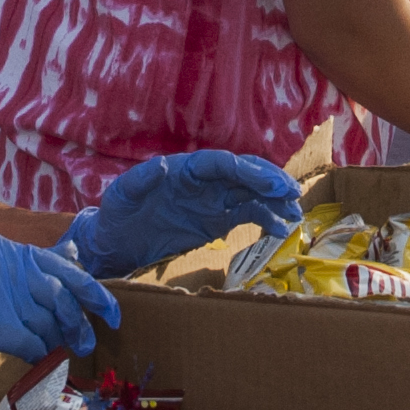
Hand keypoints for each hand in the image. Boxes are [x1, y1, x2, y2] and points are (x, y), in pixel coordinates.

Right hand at [0, 233, 118, 366]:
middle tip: (87, 343)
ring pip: (47, 321)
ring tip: (58, 350)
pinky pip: (31, 343)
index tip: (113, 315)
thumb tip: (75, 255)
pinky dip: (40, 354)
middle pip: (60, 295)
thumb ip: (34, 262)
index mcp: (10, 248)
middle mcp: (6, 264)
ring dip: (57, 341)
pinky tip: (38, 358)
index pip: (64, 267)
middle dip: (79, 322)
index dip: (94, 292)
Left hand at [64, 151, 304, 275]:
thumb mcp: (121, 195)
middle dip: (269, 182)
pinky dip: (265, 220)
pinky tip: (280, 230)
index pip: (221, 164)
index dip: (246, 171)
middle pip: (243, 174)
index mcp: (184, 169)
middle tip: (292, 194)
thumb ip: (141, 180)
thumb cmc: (116, 215)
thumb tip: (164, 165)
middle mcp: (203, 182)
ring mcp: (212, 202)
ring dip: (274, 201)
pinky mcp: (216, 222)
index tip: (268, 183)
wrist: (115, 245)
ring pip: (251, 194)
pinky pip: (246, 216)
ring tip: (294, 214)